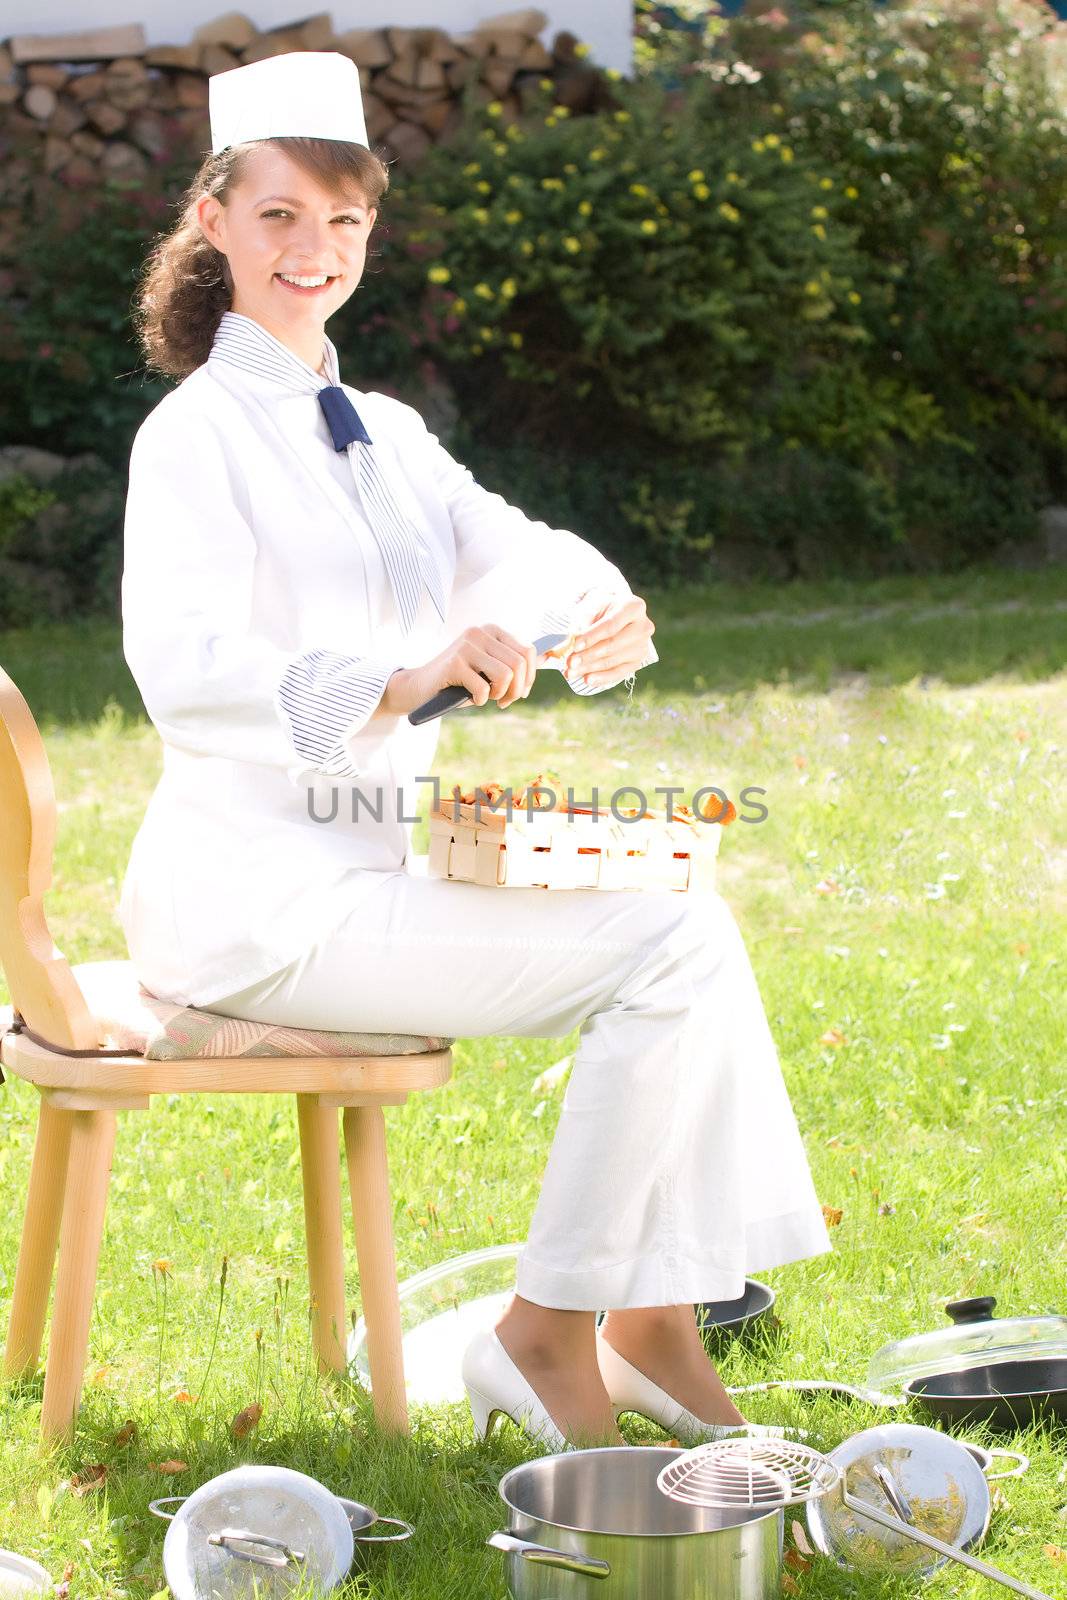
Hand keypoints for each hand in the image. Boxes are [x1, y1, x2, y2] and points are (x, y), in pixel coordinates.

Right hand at [381, 624, 541, 716]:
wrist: (420, 687)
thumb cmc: (459, 681)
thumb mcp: (490, 669)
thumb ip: (514, 663)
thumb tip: (550, 656)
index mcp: (491, 630)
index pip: (528, 651)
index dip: (529, 678)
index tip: (518, 693)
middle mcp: (479, 632)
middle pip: (520, 664)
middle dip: (517, 690)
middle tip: (503, 702)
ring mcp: (466, 646)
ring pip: (506, 674)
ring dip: (501, 694)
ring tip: (488, 698)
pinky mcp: (454, 663)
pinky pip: (484, 687)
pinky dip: (480, 699)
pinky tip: (470, 698)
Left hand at [565, 591, 655, 686]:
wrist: (613, 615)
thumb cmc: (600, 609)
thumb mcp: (591, 606)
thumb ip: (582, 622)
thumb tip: (569, 642)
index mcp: (633, 607)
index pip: (611, 625)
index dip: (592, 637)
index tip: (575, 645)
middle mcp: (643, 627)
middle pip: (613, 644)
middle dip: (588, 655)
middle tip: (570, 662)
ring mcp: (642, 646)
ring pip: (613, 660)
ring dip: (590, 668)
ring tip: (571, 672)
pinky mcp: (637, 662)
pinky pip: (619, 673)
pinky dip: (601, 678)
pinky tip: (587, 679)